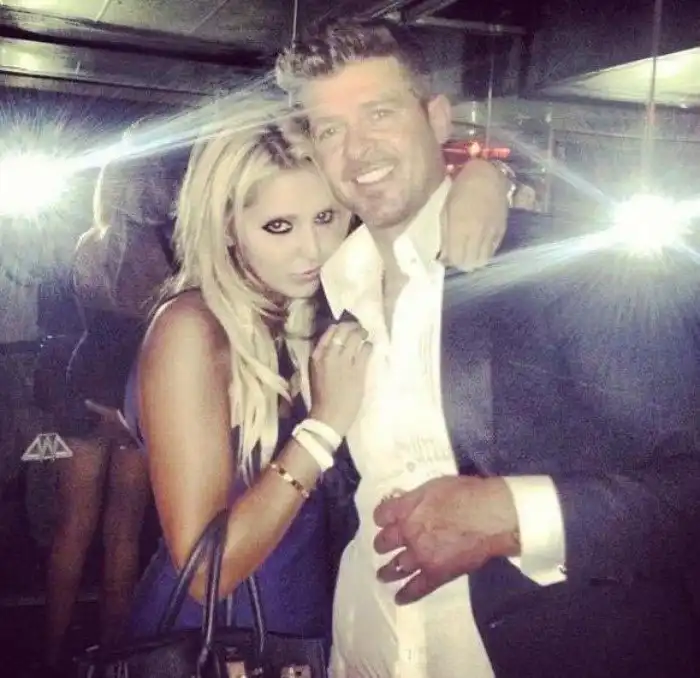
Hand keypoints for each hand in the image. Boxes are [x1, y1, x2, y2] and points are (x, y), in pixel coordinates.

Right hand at [309, 321, 371, 437]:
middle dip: (353, 326)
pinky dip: (369, 346)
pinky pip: (366, 349)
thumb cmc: (321, 397)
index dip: (340, 326)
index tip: (346, 328)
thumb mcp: (316, 371)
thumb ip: (324, 356)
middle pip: (344, 329)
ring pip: (356, 336)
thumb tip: (336, 343)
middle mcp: (330, 354)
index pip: (330, 331)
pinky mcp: (358, 370)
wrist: (329, 416)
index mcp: (317, 355)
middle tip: (359, 328)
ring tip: (365, 336)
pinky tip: (369, 348)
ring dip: (362, 334)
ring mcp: (345, 361)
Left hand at [373, 476, 518, 603]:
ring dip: (386, 572)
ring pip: (396, 567)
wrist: (490, 516)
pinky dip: (405, 594)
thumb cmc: (466, 494)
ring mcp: (420, 556)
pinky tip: (398, 598)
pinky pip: (416, 588)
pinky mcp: (436, 574)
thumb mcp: (434, 486)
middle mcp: (408, 534)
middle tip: (382, 547)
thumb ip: (415, 498)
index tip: (383, 520)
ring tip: (382, 575)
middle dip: (382, 544)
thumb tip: (404, 503)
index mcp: (406, 510)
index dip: (381, 517)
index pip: (381, 515)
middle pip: (384, 542)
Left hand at [439, 159, 508, 270]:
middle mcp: (477, 235)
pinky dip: (485, 252)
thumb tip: (444, 256)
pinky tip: (479, 245)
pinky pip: (493, 250)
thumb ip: (445, 235)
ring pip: (483, 259)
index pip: (456, 259)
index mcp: (460, 229)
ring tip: (468, 253)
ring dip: (474, 260)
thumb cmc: (461, 189)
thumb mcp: (446, 210)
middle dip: (462, 263)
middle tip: (456, 257)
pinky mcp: (501, 230)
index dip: (450, 261)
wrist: (488, 174)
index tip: (446, 258)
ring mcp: (491, 233)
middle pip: (470, 263)